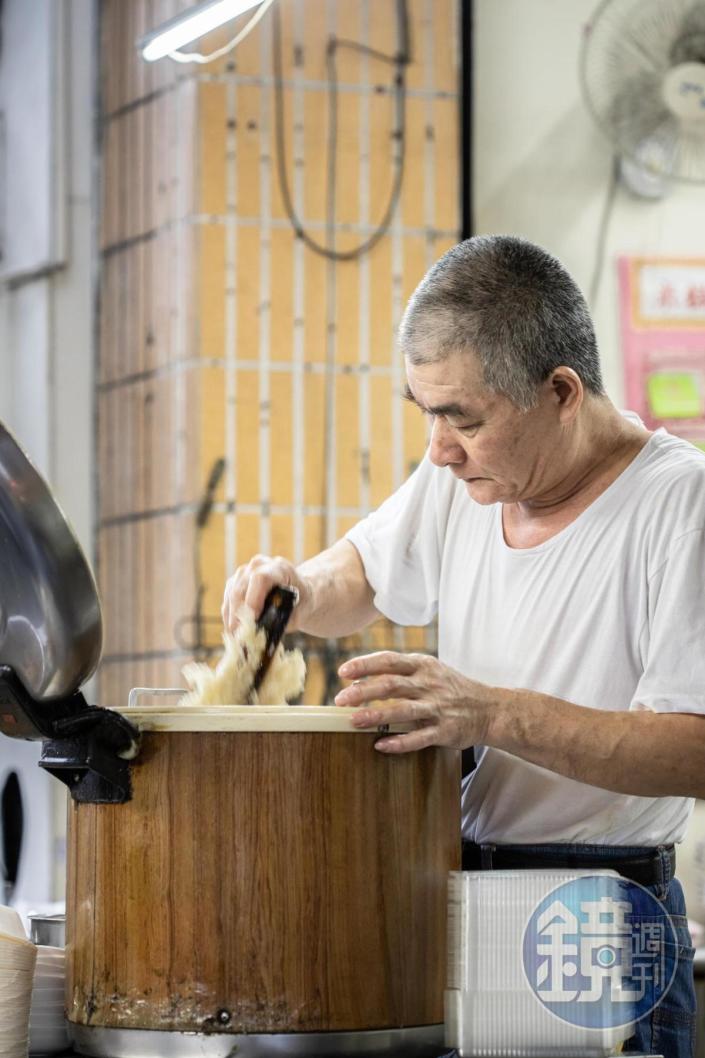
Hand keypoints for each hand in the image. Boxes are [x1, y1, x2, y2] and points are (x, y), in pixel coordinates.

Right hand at [221, 554, 309, 632]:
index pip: (260, 579)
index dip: (253, 600)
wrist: (298, 591)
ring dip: (231, 619)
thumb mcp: (301, 611)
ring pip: (230, 595)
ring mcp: (243, 573)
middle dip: (238, 615)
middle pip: (241, 588)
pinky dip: (229, 617)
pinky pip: (227, 600)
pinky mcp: (234, 583)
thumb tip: (265, 633)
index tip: (252, 621)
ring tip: (236, 639)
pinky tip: (234, 632)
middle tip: (240, 638)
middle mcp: (258, 565)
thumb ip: (286, 621)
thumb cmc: (301, 601)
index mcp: (279, 568)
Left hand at [334, 651, 494, 753]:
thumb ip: (401, 671)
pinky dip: (399, 742)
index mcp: (423, 666)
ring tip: (354, 720)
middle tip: (341, 699)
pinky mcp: (444, 731)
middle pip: (391, 684)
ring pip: (403, 710)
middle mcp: (429, 684)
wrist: (490, 708)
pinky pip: (419, 738)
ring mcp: (437, 708)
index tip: (343, 672)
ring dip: (376, 715)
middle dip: (363, 691)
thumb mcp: (431, 669)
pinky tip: (381, 745)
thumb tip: (361, 678)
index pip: (389, 661)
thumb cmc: (452, 688)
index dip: (364, 665)